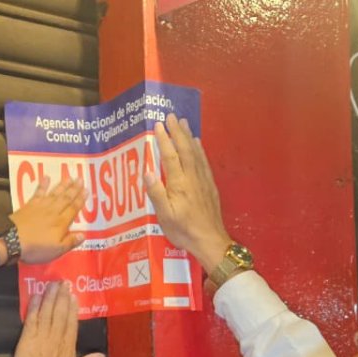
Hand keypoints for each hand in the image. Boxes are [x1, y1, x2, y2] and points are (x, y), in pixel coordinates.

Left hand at [9, 176, 87, 264]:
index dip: (81, 200)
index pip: (74, 209)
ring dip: (63, 185)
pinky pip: (38, 192)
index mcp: (61, 223)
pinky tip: (46, 177)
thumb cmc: (36, 248)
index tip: (87, 191)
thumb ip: (70, 242)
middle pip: (66, 198)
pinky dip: (43, 185)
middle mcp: (53, 212)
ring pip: (55, 193)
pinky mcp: (29, 205)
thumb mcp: (56, 250)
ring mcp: (40, 207)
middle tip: (81, 179)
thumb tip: (84, 234)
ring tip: (69, 177)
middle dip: (74, 189)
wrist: (12, 241)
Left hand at [13, 282, 104, 356]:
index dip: (72, 307)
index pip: (72, 322)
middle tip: (62, 282)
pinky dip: (34, 307)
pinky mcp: (27, 340)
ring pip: (47, 313)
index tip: (73, 295)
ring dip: (49, 297)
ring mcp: (42, 338)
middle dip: (61, 296)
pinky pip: (32, 320)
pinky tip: (35, 297)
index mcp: (69, 347)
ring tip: (51, 284)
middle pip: (59, 313)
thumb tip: (101, 355)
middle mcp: (57, 339)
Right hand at [144, 114, 232, 269]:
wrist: (210, 240)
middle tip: (171, 116)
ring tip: (183, 122)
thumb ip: (157, 193)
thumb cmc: (183, 230)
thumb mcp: (165, 216)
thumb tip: (147, 171)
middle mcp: (192, 178)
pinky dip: (199, 149)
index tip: (158, 125)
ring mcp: (203, 180)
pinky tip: (197, 143)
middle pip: (185, 149)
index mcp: (179, 184)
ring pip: (195, 152)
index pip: (170, 157)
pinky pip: (204, 161)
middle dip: (177, 132)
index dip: (164, 140)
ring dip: (188, 136)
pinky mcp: (210, 185)